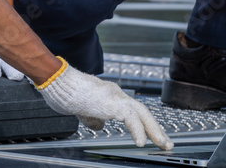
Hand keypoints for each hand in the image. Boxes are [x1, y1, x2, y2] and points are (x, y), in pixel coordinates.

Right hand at [37, 59, 172, 149]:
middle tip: (167, 144)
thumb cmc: (65, 92)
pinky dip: (137, 130)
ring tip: (163, 144)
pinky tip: (140, 142)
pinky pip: (130, 117)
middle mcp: (116, 94)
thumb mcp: (82, 110)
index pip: (133, 110)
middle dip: (156, 128)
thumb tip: (100, 126)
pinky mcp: (110, 102)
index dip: (144, 124)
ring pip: (142, 112)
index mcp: (110, 96)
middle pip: (143, 111)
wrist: (57, 81)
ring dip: (154, 130)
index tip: (152, 136)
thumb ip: (93, 117)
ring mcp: (114, 96)